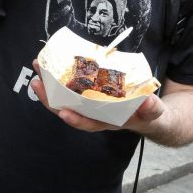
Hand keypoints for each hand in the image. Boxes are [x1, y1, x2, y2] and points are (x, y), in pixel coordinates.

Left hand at [29, 60, 164, 132]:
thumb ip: (152, 108)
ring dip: (50, 87)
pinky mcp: (89, 95)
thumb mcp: (154, 113)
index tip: (64, 113)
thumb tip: (147, 102)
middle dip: (51, 100)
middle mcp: (95, 115)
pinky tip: (51, 68)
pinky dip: (59, 80)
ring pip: (65, 100)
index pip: (89, 124)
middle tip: (38, 84)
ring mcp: (90, 106)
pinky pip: (70, 90)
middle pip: (69, 111)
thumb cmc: (149, 114)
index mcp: (108, 122)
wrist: (149, 114)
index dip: (76, 120)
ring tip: (38, 71)